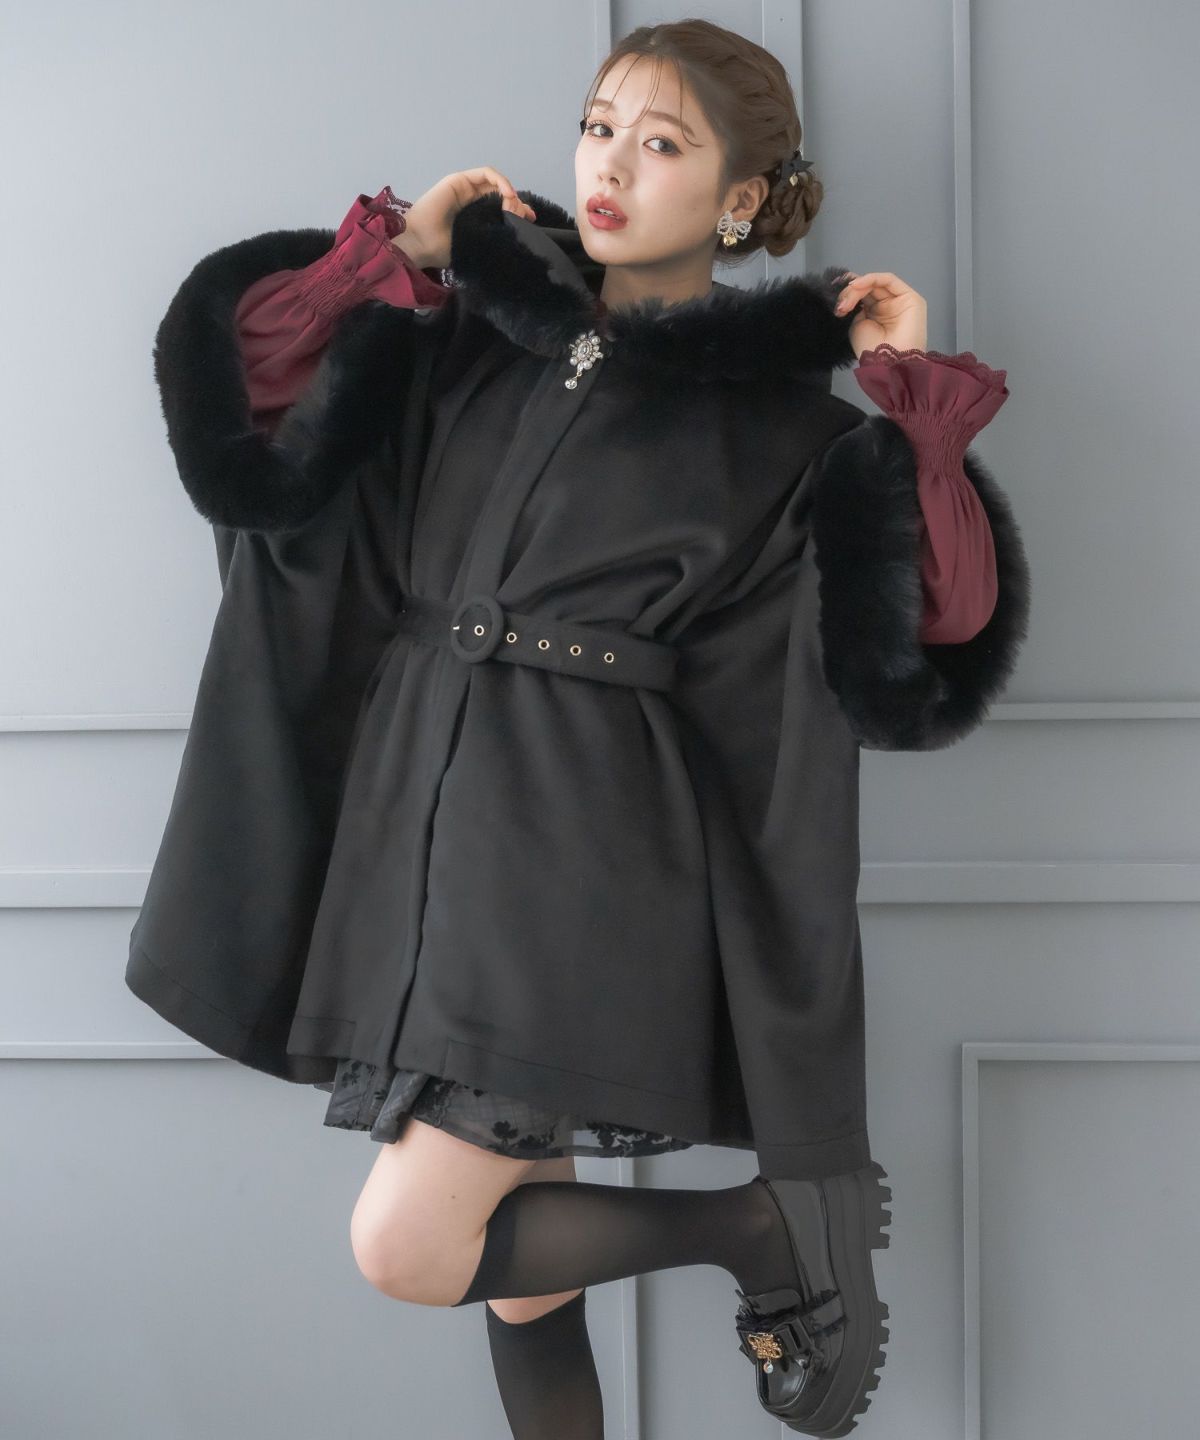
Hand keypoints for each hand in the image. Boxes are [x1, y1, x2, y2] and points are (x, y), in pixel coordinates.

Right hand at [392, 167, 536, 270]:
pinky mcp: (458, 180)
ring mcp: (464, 189)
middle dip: (518, 203)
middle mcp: (470, 202)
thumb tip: (517, 234)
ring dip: (510, 192)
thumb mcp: (477, 244)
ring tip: (515, 207)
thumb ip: (493, 236)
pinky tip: (508, 195)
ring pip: (495, 183)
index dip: (518, 212)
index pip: (501, 209)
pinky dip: (500, 181)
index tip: (531, 222)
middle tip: (527, 217)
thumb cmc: (441, 251)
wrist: (419, 245)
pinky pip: (486, 174)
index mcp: (474, 218)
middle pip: (501, 195)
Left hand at [833, 271, 927, 358]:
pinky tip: (857, 285)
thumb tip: (851, 294)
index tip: (833, 297)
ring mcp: (900, 301)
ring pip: (876, 283)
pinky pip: (889, 280)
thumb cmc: (871, 348)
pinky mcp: (910, 297)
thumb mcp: (857, 325)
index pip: (862, 296)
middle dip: (850, 292)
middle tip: (840, 305)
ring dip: (858, 287)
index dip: (847, 293)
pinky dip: (871, 279)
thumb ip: (856, 308)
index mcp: (876, 315)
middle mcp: (889, 306)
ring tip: (846, 300)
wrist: (888, 362)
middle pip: (868, 289)